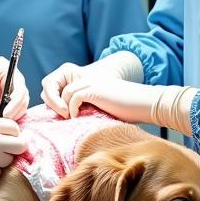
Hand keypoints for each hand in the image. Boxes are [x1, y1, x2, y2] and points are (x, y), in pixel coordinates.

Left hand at [0, 58, 28, 119]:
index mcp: (1, 67)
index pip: (18, 84)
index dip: (16, 100)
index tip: (6, 114)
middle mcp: (7, 77)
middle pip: (22, 95)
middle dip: (16, 109)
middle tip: (4, 123)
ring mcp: (4, 89)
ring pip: (18, 105)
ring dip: (12, 115)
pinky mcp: (0, 101)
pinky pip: (10, 111)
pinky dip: (7, 119)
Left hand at [57, 78, 197, 135]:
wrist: (146, 104)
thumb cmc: (129, 110)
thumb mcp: (104, 107)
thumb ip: (87, 107)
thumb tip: (71, 122)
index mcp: (89, 80)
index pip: (60, 84)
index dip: (55, 98)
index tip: (61, 114)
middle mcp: (88, 77)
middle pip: (55, 84)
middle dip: (53, 101)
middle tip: (61, 117)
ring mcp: (91, 82)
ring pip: (63, 92)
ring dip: (62, 107)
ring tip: (70, 119)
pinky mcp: (95, 90)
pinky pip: (73, 97)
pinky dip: (71, 109)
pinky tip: (77, 117)